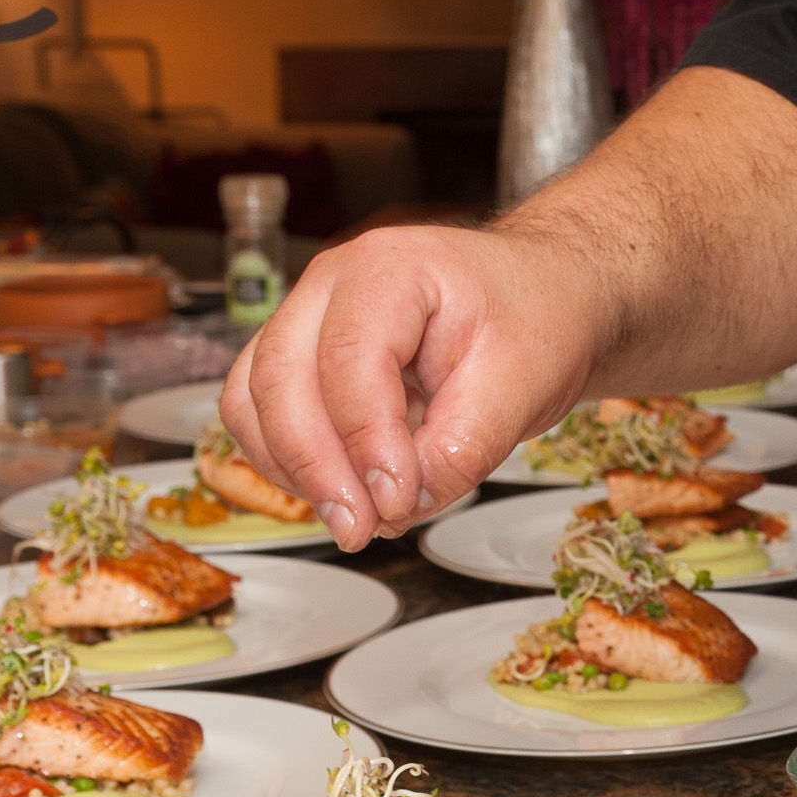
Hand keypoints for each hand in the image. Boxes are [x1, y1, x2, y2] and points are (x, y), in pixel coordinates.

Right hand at [220, 223, 604, 550]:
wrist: (543, 296)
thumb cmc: (536, 317)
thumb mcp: (524, 383)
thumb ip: (462, 446)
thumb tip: (397, 504)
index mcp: (391, 268)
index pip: (350, 359)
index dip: (366, 440)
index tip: (395, 500)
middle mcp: (332, 283)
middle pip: (280, 378)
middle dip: (315, 466)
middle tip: (361, 528)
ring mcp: (308, 316)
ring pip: (253, 398)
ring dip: (294, 469)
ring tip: (358, 515)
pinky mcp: (302, 355)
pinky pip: (260, 413)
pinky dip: (289, 462)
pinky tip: (342, 491)